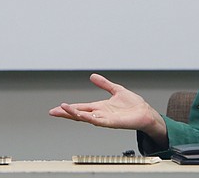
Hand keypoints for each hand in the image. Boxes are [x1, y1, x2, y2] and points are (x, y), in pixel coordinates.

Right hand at [48, 73, 167, 144]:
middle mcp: (100, 114)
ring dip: (73, 114)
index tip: (57, 107)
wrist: (146, 113)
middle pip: (79, 114)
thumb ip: (104, 84)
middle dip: (65, 113)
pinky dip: (86, 117)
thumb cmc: (134, 105)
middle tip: (53, 112)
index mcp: (100, 107)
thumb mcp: (116, 90)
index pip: (81, 107)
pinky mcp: (111, 123)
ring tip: (62, 109)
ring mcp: (104, 119)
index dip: (69, 107)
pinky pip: (96, 121)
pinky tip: (79, 114)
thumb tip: (93, 76)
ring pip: (85, 117)